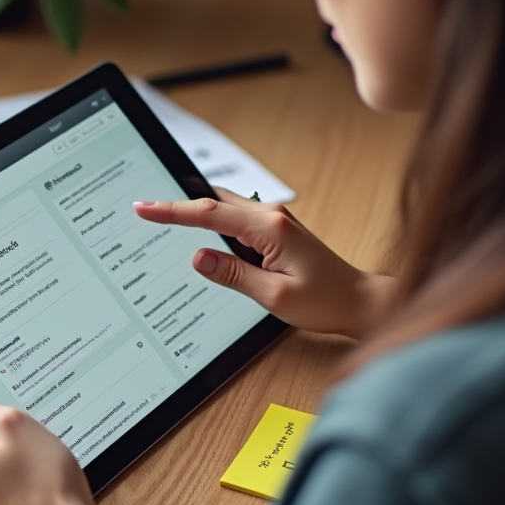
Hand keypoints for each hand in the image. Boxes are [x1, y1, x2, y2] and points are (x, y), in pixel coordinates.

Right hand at [132, 189, 396, 338]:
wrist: (360, 302)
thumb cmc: (326, 301)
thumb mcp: (274, 296)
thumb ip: (233, 275)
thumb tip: (198, 257)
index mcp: (270, 229)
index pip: (210, 214)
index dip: (172, 211)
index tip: (144, 208)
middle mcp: (272, 217)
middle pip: (214, 202)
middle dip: (178, 204)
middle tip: (144, 209)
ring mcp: (275, 222)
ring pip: (225, 208)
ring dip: (197, 212)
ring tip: (162, 218)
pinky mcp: (276, 232)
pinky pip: (237, 220)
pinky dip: (214, 223)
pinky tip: (201, 234)